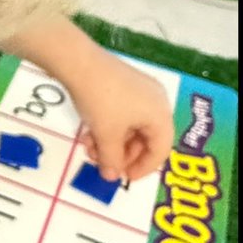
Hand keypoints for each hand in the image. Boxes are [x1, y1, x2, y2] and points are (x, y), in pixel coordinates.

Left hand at [69, 52, 173, 182]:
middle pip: (146, 139)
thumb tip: (111, 176)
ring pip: (132, 128)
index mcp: (161, 115)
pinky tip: (89, 134)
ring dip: (112, 143)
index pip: (161, 151)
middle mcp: (157, 102)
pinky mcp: (126, 85)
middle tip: (104, 165)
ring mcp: (142, 91)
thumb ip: (112, 160)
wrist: (80, 63)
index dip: (144, 169)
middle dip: (123, 155)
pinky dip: (109, 128)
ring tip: (90, 149)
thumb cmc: (102, 102)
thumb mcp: (107, 136)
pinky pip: (124, 114)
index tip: (125, 178)